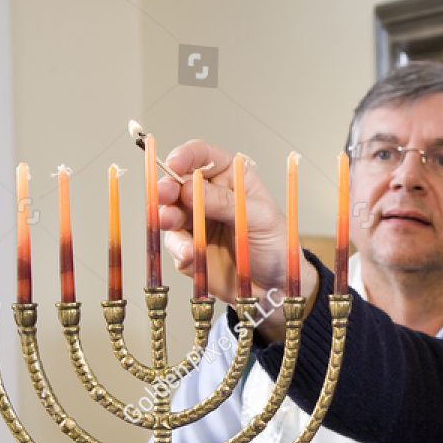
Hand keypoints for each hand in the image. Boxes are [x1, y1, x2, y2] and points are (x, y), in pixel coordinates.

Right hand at [158, 139, 317, 337]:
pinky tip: (190, 253)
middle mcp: (209, 196)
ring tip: (171, 222)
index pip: (203, 156)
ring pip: (170, 212)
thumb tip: (190, 188)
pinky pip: (175, 243)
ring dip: (167, 216)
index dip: (185, 156)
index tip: (174, 163)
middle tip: (165, 195)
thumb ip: (226, 202)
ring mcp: (196, 222)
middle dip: (168, 187)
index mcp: (230, 178)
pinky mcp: (189, 248)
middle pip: (177, 183)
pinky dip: (179, 247)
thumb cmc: (277, 245)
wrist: (276, 287)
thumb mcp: (259, 218)